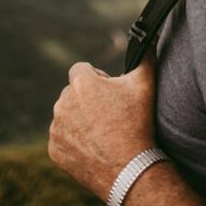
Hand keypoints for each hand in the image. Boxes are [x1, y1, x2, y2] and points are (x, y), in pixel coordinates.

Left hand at [48, 48, 157, 198]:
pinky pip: (62, 139)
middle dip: (87, 99)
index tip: (109, 91)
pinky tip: (94, 147)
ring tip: (103, 132)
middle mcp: (62, 103)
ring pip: (66, 116)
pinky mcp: (54, 150)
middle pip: (72, 93)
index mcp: (81, 84)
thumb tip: (151, 36)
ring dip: (79, 119)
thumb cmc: (137, 123)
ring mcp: (56, 128)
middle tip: (109, 114)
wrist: (129, 169)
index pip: (81, 70)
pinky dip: (74, 141)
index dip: (96, 78)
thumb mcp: (145, 85)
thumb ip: (145, 56)